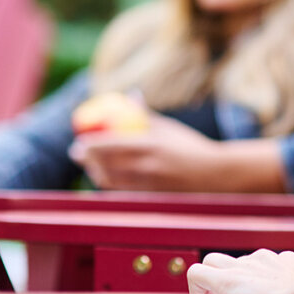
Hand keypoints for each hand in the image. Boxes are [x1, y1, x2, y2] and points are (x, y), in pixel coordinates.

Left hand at [69, 113, 223, 190]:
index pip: (111, 145)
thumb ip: (146, 115)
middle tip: (78, 154)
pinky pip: (125, 192)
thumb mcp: (169, 127)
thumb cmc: (191, 146)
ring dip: (98, 174)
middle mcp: (148, 166)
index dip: (91, 145)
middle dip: (88, 161)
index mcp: (150, 145)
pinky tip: (108, 179)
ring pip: (113, 182)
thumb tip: (129, 96)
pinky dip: (113, 186)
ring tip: (92, 167)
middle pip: (107, 165)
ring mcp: (150, 184)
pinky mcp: (153, 197)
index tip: (78, 142)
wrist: (215, 174)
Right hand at [187, 249, 293, 293]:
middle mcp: (245, 265)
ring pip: (242, 260)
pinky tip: (276, 289)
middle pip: (213, 260)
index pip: (196, 273)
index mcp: (229, 282)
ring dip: (241, 275)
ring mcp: (266, 259)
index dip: (197, 290)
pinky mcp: (285, 259)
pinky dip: (267, 272)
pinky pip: (269, 261)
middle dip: (213, 277)